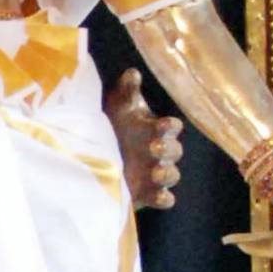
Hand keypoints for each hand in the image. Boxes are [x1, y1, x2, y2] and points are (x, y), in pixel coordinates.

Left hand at [106, 68, 182, 210]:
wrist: (97, 156)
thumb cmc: (114, 126)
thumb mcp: (117, 107)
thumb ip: (126, 92)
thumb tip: (132, 73)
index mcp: (156, 129)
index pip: (171, 127)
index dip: (169, 126)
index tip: (163, 124)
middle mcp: (161, 150)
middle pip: (174, 150)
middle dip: (167, 149)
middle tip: (154, 147)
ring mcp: (156, 174)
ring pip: (172, 175)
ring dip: (167, 174)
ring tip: (157, 173)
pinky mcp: (148, 194)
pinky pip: (164, 198)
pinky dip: (164, 198)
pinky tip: (161, 197)